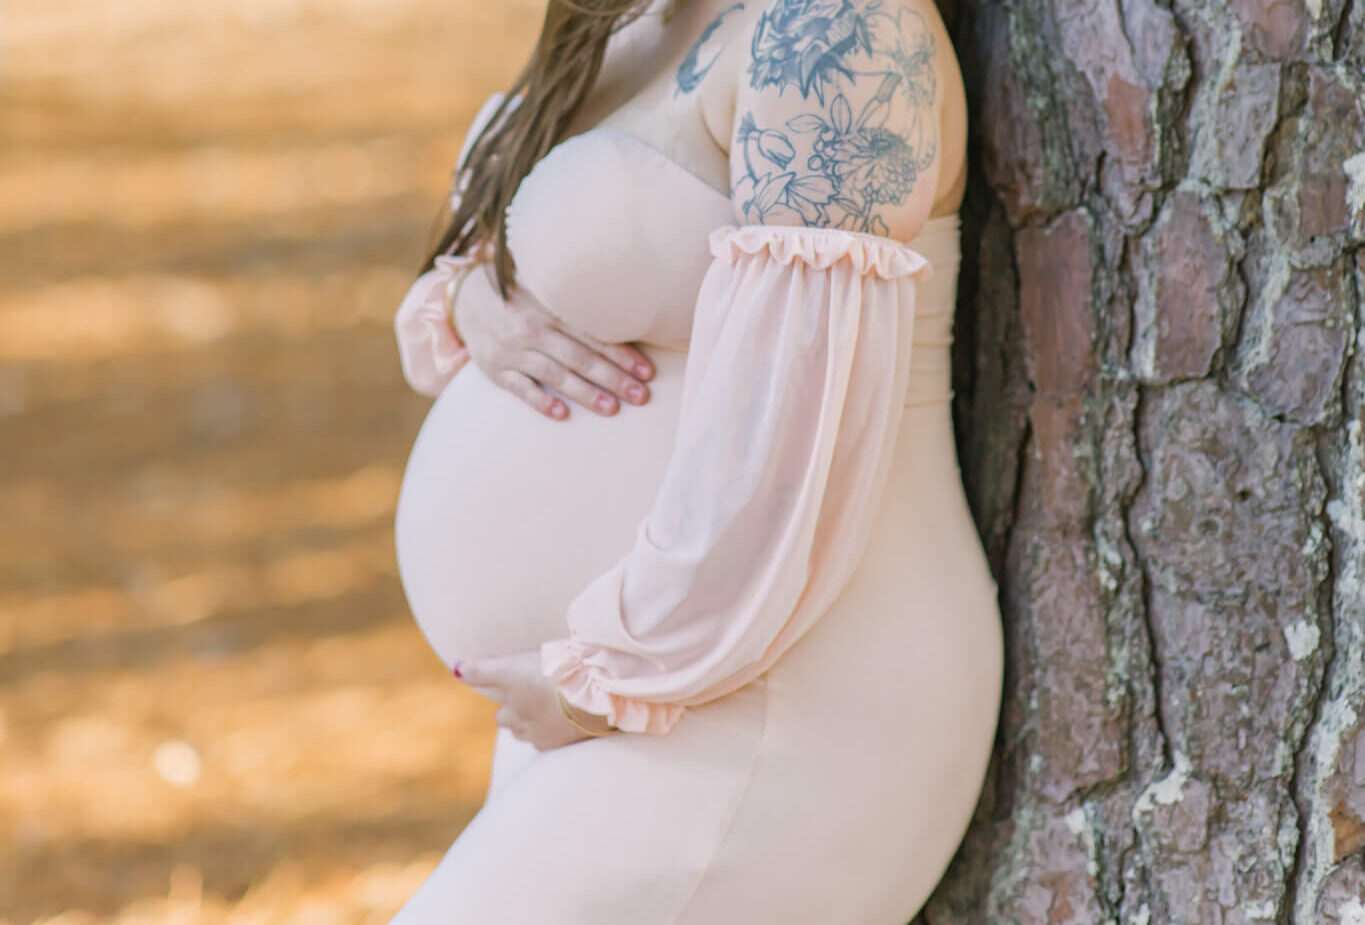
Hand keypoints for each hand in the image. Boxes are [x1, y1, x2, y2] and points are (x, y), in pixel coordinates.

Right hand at [453, 264, 654, 419]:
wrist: (464, 299)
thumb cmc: (518, 298)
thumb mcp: (545, 294)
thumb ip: (576, 308)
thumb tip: (625, 319)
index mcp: (550, 310)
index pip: (593, 336)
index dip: (622, 354)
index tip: (646, 371)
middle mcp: (533, 331)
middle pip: (580, 358)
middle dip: (613, 378)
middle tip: (641, 395)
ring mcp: (513, 352)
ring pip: (555, 375)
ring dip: (585, 393)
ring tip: (613, 408)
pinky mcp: (496, 370)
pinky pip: (521, 389)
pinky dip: (541, 401)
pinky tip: (562, 414)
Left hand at [455, 651, 609, 750]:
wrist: (594, 694)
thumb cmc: (550, 677)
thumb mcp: (512, 668)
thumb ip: (483, 670)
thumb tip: (456, 670)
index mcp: (513, 713)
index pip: (502, 715)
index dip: (507, 701)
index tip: (515, 690)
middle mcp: (530, 730)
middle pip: (520, 728)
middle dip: (523, 716)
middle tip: (535, 697)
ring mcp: (554, 737)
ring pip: (540, 734)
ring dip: (542, 722)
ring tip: (554, 706)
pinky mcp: (575, 738)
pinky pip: (563, 737)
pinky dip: (564, 727)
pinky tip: (573, 715)